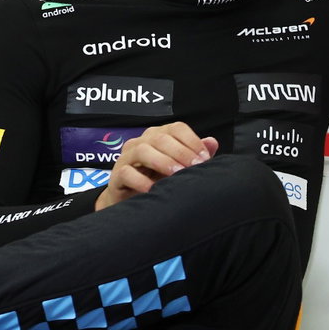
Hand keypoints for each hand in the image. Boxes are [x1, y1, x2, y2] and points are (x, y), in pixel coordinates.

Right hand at [95, 122, 217, 209]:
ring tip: (177, 173)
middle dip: (181, 152)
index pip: (176, 128)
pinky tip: (153, 188)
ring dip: (163, 161)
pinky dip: (140, 180)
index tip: (205, 158)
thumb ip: (194, 155)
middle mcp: (141, 142)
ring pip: (142, 150)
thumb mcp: (179, 167)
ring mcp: (126, 157)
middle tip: (195, 167)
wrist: (131, 201)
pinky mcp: (116, 175)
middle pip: (161, 138)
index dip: (192, 141)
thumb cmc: (157, 180)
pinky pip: (126, 173)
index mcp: (158, 136)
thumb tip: (212, 142)